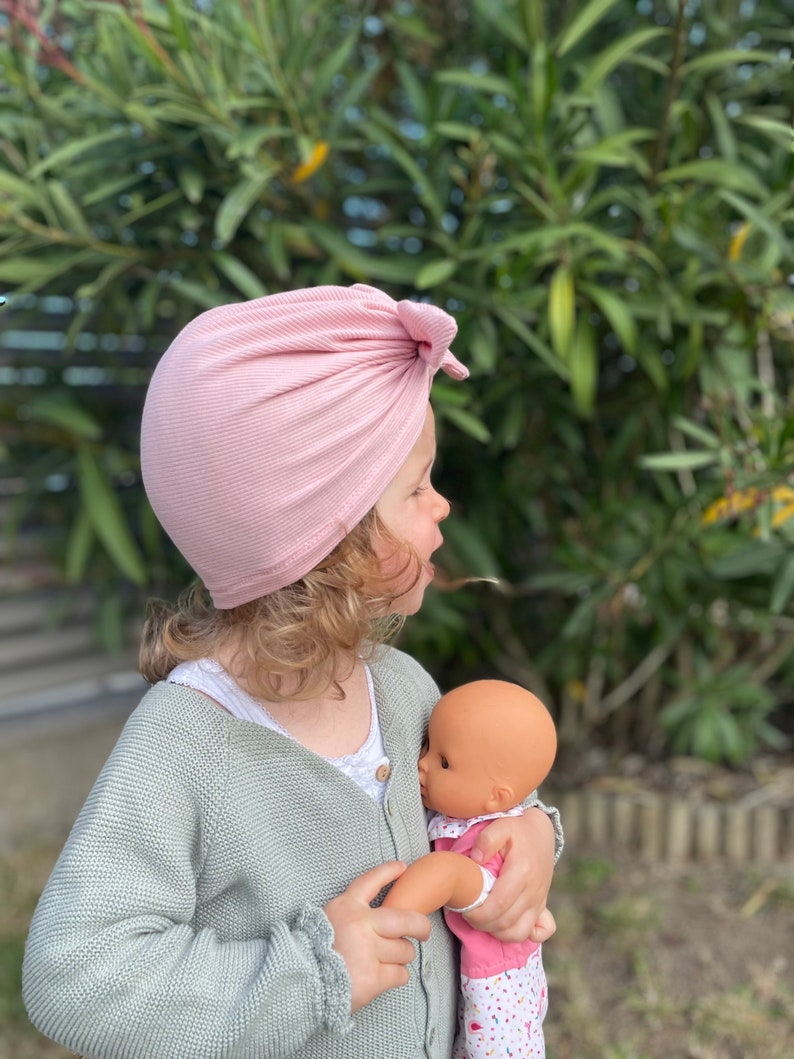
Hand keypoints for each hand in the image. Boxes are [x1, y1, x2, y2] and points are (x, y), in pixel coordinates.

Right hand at [324, 861, 430, 1012]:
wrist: (300, 985)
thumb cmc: (312, 953)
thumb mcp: (326, 921)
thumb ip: (350, 916)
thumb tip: (381, 921)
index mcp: (347, 907)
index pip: (371, 882)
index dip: (388, 872)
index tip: (402, 867)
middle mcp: (361, 924)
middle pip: (407, 920)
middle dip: (421, 926)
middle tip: (423, 933)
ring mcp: (369, 950)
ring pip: (405, 950)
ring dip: (400, 957)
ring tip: (384, 963)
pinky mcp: (374, 977)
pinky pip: (400, 974)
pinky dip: (395, 977)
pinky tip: (381, 978)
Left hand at [465, 808, 555, 942]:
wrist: (541, 832)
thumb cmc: (517, 830)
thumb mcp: (500, 826)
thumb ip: (487, 840)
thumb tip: (476, 860)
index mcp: (522, 871)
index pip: (498, 905)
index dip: (478, 914)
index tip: (464, 908)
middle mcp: (534, 890)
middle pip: (506, 922)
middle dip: (482, 924)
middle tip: (467, 914)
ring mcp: (540, 900)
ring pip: (520, 932)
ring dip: (497, 932)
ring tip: (482, 920)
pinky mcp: (543, 906)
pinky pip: (539, 932)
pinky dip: (521, 935)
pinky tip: (505, 926)